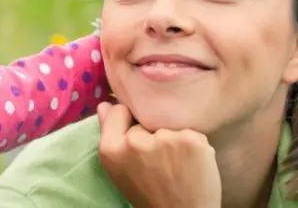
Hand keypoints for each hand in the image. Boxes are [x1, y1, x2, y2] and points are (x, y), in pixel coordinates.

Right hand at [97, 102, 221, 207]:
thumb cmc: (148, 194)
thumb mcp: (120, 169)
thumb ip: (110, 134)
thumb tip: (104, 104)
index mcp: (110, 148)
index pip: (119, 111)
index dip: (129, 124)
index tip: (138, 142)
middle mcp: (134, 141)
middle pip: (145, 121)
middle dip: (151, 135)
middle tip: (158, 162)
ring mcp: (164, 139)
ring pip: (168, 127)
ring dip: (173, 140)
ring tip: (176, 164)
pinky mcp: (190, 140)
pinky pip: (190, 132)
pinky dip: (193, 145)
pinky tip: (192, 163)